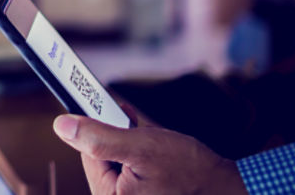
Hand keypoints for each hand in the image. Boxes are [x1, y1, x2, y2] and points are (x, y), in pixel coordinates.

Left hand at [53, 113, 247, 194]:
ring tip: (155, 140)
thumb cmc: (192, 172)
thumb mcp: (141, 147)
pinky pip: (133, 168)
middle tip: (136, 123)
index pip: (87, 154)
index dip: (100, 128)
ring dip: (133, 142)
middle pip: (103, 157)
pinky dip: (142, 152)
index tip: (106, 107)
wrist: (233, 190)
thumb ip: (99, 137)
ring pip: (120, 159)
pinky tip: (159, 147)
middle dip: (120, 136)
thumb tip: (61, 126)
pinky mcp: (144, 194)